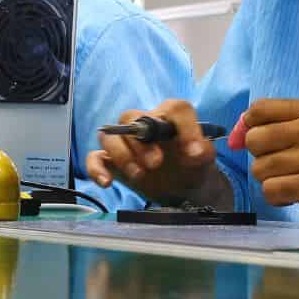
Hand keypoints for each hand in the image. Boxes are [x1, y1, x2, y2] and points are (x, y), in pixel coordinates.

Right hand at [85, 99, 220, 205]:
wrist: (183, 189)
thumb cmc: (192, 167)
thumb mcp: (204, 159)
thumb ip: (204, 151)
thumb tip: (195, 151)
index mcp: (170, 118)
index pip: (174, 108)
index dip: (184, 127)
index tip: (192, 152)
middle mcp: (144, 124)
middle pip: (131, 118)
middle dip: (142, 142)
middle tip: (156, 164)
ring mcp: (125, 143)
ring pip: (110, 136)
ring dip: (121, 154)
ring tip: (138, 175)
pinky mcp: (112, 162)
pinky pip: (95, 158)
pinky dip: (96, 168)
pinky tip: (106, 183)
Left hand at [242, 99, 298, 207]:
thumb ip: (280, 121)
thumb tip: (238, 135)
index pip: (260, 109)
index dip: (251, 125)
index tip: (261, 136)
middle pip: (254, 139)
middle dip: (261, 154)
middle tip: (281, 160)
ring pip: (259, 168)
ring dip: (271, 177)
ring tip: (292, 176)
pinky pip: (269, 190)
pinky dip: (277, 195)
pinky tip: (293, 192)